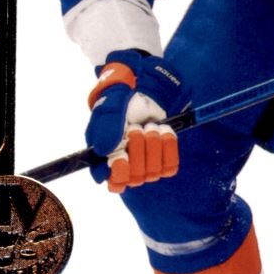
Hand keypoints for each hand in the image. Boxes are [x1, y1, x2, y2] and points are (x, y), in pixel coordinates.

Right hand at [85, 51, 188, 193]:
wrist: (143, 91)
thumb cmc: (120, 101)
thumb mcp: (109, 109)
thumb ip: (106, 128)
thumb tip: (104, 151)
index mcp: (106, 158)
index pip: (114, 182)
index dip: (119, 173)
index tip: (121, 156)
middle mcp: (126, 165)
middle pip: (136, 177)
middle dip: (138, 150)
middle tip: (136, 128)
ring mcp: (145, 164)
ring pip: (153, 172)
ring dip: (153, 145)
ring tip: (149, 126)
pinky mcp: (163, 159)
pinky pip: (169, 166)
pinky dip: (168, 147)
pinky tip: (163, 131)